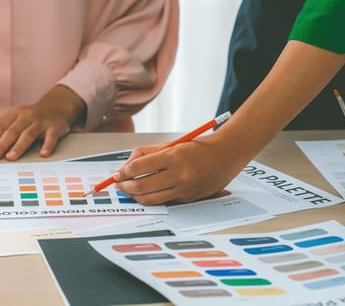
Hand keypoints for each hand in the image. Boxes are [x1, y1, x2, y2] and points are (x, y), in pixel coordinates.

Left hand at [0, 85, 85, 160]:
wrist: (56, 108)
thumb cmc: (30, 118)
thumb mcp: (13, 118)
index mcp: (14, 114)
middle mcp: (26, 116)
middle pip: (11, 131)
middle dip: (1, 145)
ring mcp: (40, 122)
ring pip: (28, 134)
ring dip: (19, 146)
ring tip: (10, 157)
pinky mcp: (54, 128)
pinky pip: (51, 137)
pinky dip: (47, 145)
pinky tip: (43, 154)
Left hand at [113, 133, 247, 204]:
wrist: (227, 155)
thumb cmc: (198, 147)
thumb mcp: (172, 144)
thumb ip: (148, 153)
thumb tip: (128, 164)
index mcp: (173, 157)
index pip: (139, 167)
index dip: (123, 172)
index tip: (117, 173)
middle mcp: (179, 175)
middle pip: (141, 187)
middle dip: (125, 186)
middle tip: (118, 183)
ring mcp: (184, 190)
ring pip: (151, 199)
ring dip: (135, 196)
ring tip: (128, 190)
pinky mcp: (188, 199)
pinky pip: (164, 201)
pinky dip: (152, 197)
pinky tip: (146, 192)